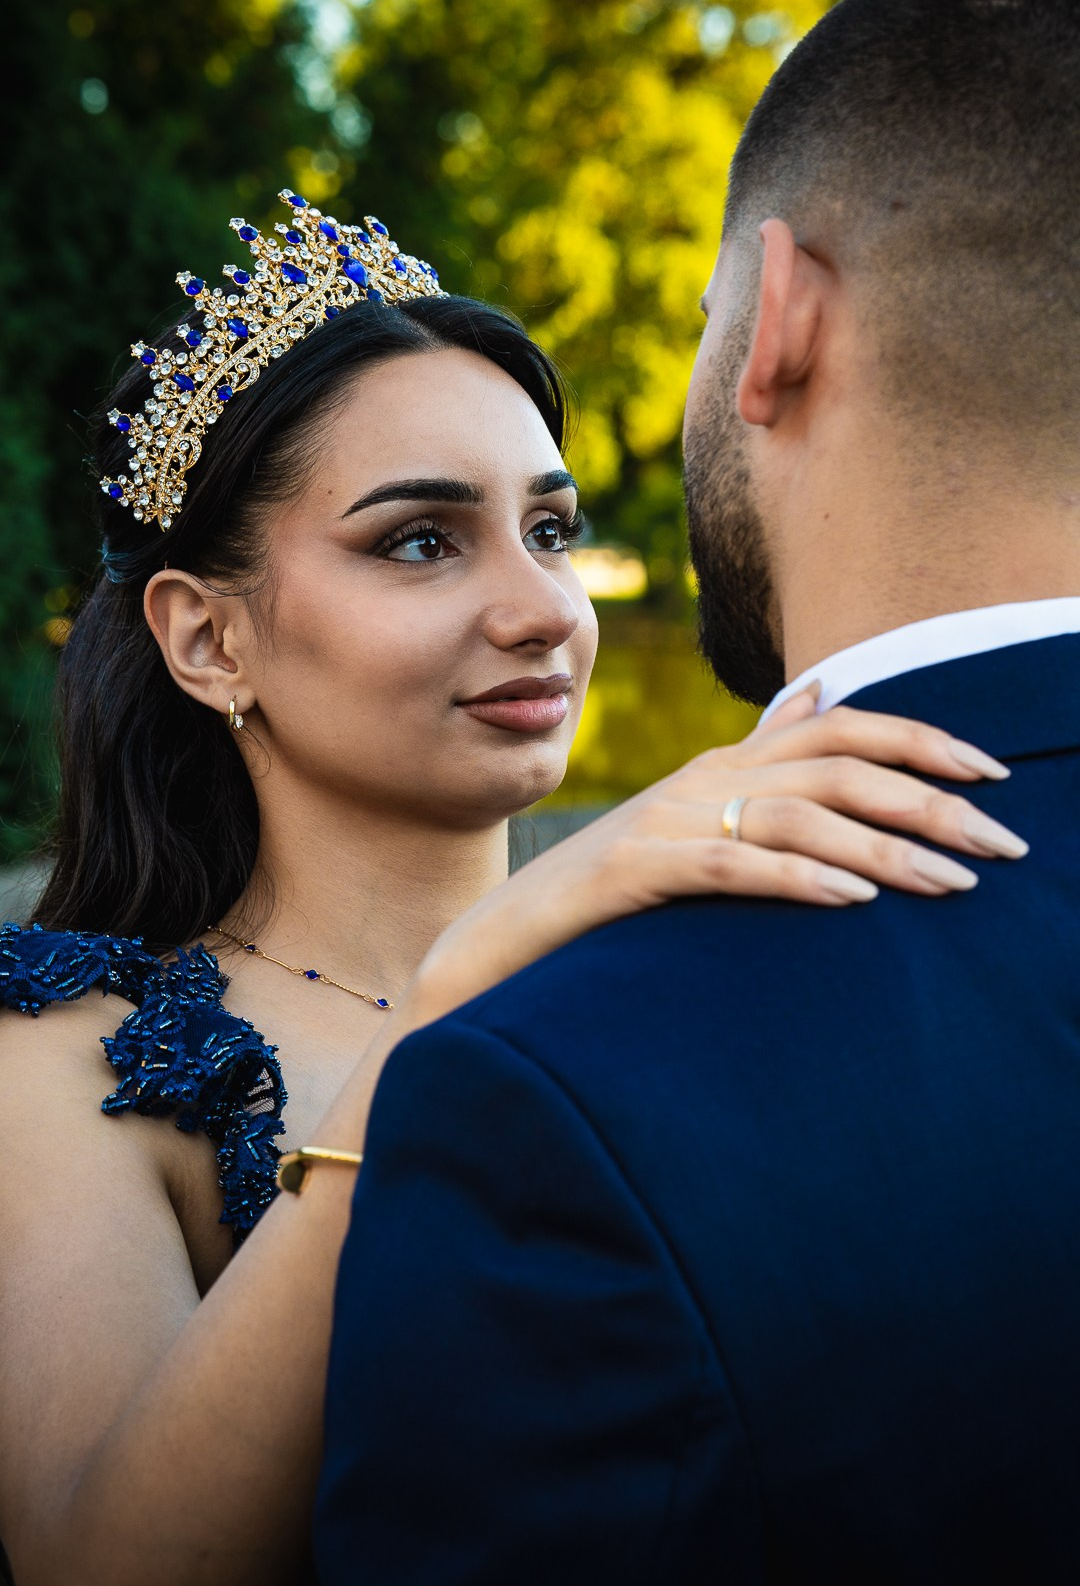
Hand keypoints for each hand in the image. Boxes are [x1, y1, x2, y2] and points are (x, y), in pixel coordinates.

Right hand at [407, 691, 1027, 1027]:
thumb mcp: (690, 825)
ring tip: (952, 884)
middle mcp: (699, 778)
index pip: (840, 726)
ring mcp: (662, 821)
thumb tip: (823, 702)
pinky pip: (729, 864)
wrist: (501, 945)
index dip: (920, 740)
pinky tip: (853, 901)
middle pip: (834, 764)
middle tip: (1003, 845)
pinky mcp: (632, 872)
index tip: (994, 775)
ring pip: (794, 813)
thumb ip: (759, 772)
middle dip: (929, 798)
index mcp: (722, 764)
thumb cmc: (610, 900)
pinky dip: (797, 876)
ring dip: (883, 848)